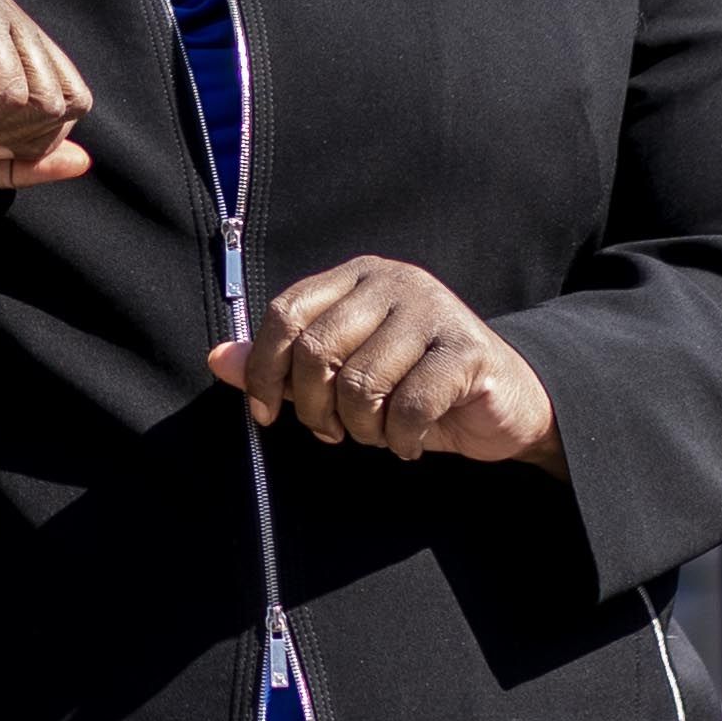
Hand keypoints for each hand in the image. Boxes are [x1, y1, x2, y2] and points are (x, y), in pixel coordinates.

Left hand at [209, 256, 560, 465]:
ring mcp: (434, 311)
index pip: (286, 313)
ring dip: (361, 429)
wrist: (504, 406)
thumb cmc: (414, 387)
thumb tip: (218, 361)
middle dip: (315, 409)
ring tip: (379, 434)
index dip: (264, 370)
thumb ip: (282, 366)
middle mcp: (395, 282)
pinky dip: (400, 439)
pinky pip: (407, 406)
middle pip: (317, 351)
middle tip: (332, 433)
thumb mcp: (341, 377)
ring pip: (361, 384)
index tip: (267, 414)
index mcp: (357, 277)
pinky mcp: (468, 349)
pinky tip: (409, 443)